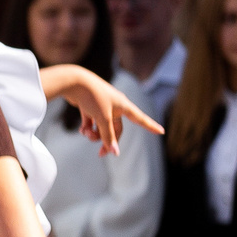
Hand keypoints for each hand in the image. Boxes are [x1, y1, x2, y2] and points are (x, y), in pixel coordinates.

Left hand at [38, 63, 162, 155]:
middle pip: (116, 129)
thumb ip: (108, 136)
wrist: (74, 82)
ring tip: (86, 133)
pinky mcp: (90, 107)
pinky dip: (87, 127)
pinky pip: (92, 122)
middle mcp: (116, 106)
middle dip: (108, 140)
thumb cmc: (92, 98)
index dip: (151, 127)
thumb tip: (115, 153)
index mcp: (124, 106)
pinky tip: (82, 129)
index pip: (141, 119)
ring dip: (94, 134)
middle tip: (101, 154)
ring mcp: (103, 106)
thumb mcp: (102, 119)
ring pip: (102, 127)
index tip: (162, 132)